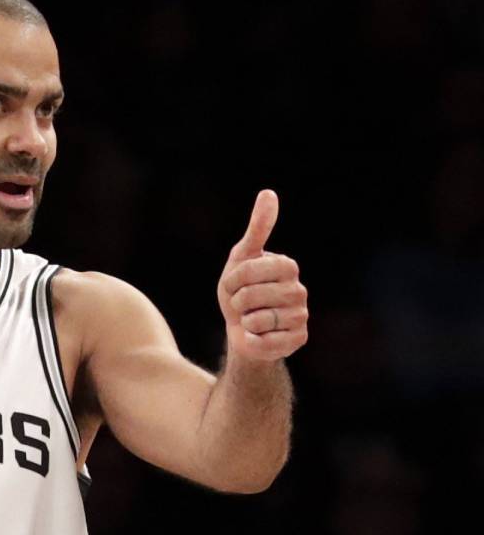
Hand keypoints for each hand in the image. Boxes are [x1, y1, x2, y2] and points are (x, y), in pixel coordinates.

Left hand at [217, 190, 308, 361]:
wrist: (241, 329)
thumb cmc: (241, 290)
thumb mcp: (243, 257)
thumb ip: (258, 227)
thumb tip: (268, 193)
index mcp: (287, 266)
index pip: (249, 271)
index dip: (233, 280)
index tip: (235, 283)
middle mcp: (300, 290)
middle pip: (250, 295)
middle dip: (236, 301)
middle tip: (242, 304)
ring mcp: (301, 317)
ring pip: (257, 319)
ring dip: (244, 321)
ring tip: (251, 318)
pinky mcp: (297, 340)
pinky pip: (262, 341)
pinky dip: (251, 340)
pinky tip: (258, 336)